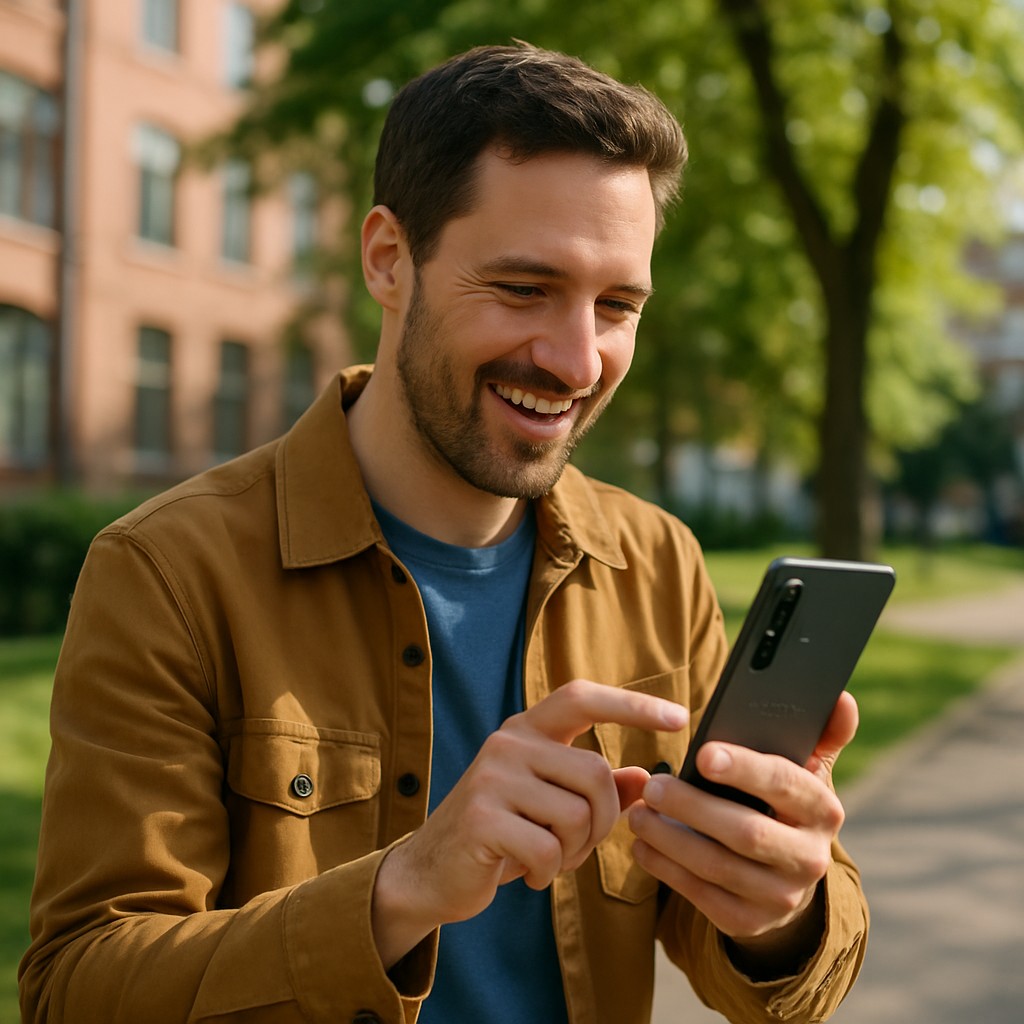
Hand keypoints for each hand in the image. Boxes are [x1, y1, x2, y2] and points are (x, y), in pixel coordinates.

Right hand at [372, 679, 687, 967]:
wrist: (430, 871)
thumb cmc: (502, 833)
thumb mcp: (550, 803)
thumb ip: (598, 788)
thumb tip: (648, 777)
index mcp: (526, 730)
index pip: (582, 697)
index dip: (632, 704)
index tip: (680, 718)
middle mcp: (508, 743)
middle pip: (595, 774)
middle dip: (602, 821)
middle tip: (577, 845)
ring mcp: (491, 777)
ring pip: (577, 815)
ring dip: (575, 852)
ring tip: (548, 858)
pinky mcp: (481, 818)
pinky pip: (549, 849)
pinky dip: (549, 872)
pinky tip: (528, 873)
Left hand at [628, 692, 857, 967]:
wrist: (787, 874)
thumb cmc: (784, 802)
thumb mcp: (806, 770)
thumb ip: (820, 732)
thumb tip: (841, 696)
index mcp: (824, 810)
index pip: (785, 784)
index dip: (744, 769)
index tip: (703, 753)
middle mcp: (810, 858)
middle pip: (747, 832)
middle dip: (694, 807)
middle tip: (653, 785)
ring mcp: (782, 896)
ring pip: (718, 867)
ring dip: (671, 840)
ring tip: (638, 813)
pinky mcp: (750, 921)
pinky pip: (702, 897)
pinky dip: (667, 870)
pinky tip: (643, 846)